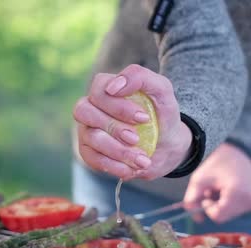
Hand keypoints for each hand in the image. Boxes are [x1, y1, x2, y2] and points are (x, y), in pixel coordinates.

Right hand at [73, 64, 191, 179]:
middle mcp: (91, 107)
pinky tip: (131, 168)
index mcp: (106, 88)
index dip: (118, 106)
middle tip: (136, 138)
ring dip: (118, 150)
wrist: (166, 145)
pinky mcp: (88, 152)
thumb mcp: (162, 90)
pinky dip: (113, 165)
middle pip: (84, 111)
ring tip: (142, 159)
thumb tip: (114, 86)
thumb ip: (140, 77)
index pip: (98, 89)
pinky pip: (91, 158)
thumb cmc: (161, 114)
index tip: (144, 118)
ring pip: (90, 137)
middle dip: (113, 128)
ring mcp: (87, 130)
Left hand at [183, 143, 250, 222]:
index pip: (218, 216)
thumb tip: (196, 219)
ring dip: (223, 204)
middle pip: (225, 216)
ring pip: (231, 214)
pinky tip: (231, 189)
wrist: (241, 151)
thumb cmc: (218, 163)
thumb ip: (191, 200)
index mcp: (237, 192)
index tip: (207, 194)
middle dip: (215, 205)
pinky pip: (239, 210)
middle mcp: (250, 199)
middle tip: (213, 189)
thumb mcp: (199, 179)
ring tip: (222, 187)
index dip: (208, 207)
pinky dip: (231, 203)